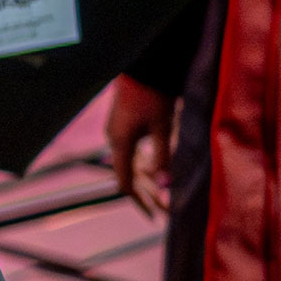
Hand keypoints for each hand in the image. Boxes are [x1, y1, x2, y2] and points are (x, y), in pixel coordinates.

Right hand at [106, 75, 173, 216]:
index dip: (140, 200)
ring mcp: (117, 131)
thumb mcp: (164, 127)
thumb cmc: (153, 94)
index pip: (125, 181)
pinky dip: (143, 164)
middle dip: (147, 194)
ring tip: (160, 194)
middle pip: (128, 175)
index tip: (154, 216)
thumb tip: (166, 186)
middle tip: (162, 212)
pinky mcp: (123, 123)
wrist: (143, 64)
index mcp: (121, 144)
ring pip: (130, 163)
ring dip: (146, 180)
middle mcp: (115, 140)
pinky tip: (152, 168)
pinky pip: (131, 151)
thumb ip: (163, 157)